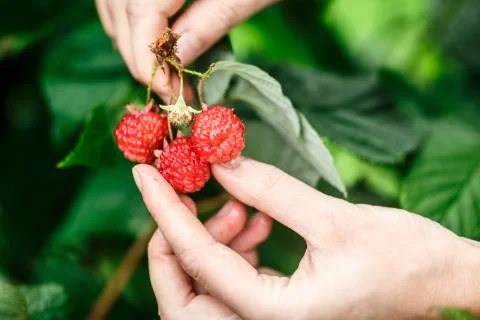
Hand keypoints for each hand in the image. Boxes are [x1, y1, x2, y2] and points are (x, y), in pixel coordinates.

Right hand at [95, 0, 275, 99]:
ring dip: (132, 42)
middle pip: (120, 9)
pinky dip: (129, 20)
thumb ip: (209, 23)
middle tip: (170, 90)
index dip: (149, 59)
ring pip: (113, 3)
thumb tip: (175, 62)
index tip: (169, 94)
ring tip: (164, 71)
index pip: (139, 11)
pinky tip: (153, 41)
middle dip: (140, 57)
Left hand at [132, 158, 479, 318]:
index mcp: (277, 317)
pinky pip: (234, 279)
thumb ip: (271, 191)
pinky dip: (235, 246)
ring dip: (214, 236)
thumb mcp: (336, 219)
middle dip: (181, 235)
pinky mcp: (279, 308)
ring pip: (209, 282)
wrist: (442, 283)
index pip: (198, 262)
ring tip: (244, 204)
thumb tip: (221, 161)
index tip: (143, 172)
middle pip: (187, 292)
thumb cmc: (407, 259)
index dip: (165, 212)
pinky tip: (258, 218)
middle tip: (191, 188)